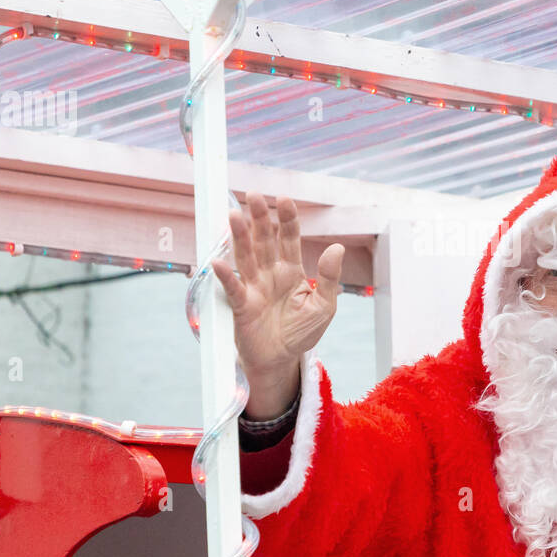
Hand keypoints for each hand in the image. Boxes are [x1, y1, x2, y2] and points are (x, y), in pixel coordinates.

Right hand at [211, 193, 343, 418]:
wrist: (280, 360)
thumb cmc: (300, 331)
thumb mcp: (324, 306)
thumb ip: (329, 278)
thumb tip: (337, 248)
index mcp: (291, 270)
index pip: (289, 239)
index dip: (287, 219)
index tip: (285, 199)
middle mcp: (270, 274)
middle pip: (264, 241)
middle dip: (260, 218)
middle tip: (254, 195)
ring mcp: (254, 288)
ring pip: (246, 257)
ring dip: (240, 238)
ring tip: (234, 216)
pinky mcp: (242, 306)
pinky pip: (234, 289)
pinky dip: (226, 276)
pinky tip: (219, 263)